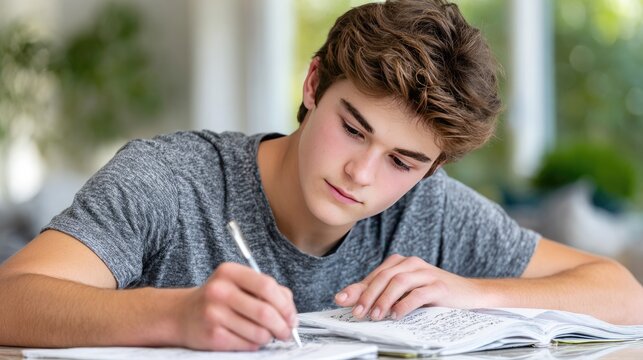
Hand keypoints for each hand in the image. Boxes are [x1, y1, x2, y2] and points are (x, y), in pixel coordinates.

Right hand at [176, 262, 297, 350]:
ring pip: (259, 332)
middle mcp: (220, 290)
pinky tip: (248, 337)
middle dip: (282, 326)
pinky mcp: (212, 336)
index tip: (291, 316)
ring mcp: (214, 314)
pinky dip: (255, 344)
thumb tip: (291, 316)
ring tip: (265, 334)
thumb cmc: (219, 299)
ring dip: (268, 337)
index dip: (285, 304)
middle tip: (286, 332)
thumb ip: (268, 291)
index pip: (267, 286)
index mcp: (230, 272)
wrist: (182, 314)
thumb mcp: (239, 284)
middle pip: (265, 311)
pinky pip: (247, 345)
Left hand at [334, 254, 483, 320]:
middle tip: (358, 312)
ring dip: (384, 300)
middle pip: (384, 277)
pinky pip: (418, 293)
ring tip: (375, 315)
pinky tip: (396, 314)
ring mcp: (426, 273)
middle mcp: (411, 264)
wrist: (468, 295)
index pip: (375, 275)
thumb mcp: (403, 293)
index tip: (342, 301)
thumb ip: (377, 293)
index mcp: (400, 263)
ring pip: (398, 282)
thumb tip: (346, 298)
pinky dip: (405, 304)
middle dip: (367, 295)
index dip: (358, 288)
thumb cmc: (432, 294)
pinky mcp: (439, 286)